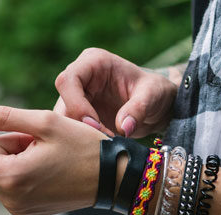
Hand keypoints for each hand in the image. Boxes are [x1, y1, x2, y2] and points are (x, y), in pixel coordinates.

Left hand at [0, 104, 108, 214]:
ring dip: (16, 153)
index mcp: (9, 178)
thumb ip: (3, 116)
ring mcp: (17, 208)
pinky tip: (49, 164)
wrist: (115, 178)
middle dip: (6, 141)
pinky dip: (23, 168)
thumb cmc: (84, 147)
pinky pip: (11, 182)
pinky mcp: (27, 211)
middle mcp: (9, 199)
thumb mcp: (45, 123)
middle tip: (39, 137)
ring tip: (48, 151)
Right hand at [53, 48, 176, 137]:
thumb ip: (138, 108)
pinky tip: (102, 147)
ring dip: (80, 136)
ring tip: (106, 143)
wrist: (158, 105)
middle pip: (61, 102)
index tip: (95, 125)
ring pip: (63, 120)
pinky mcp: (79, 115)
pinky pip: (71, 130)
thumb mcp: (153, 95)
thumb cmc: (156, 92)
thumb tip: (123, 128)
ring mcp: (78, 97)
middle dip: (78, 125)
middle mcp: (81, 77)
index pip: (68, 80)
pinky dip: (83, 141)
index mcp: (94, 62)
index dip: (76, 105)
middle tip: (102, 140)